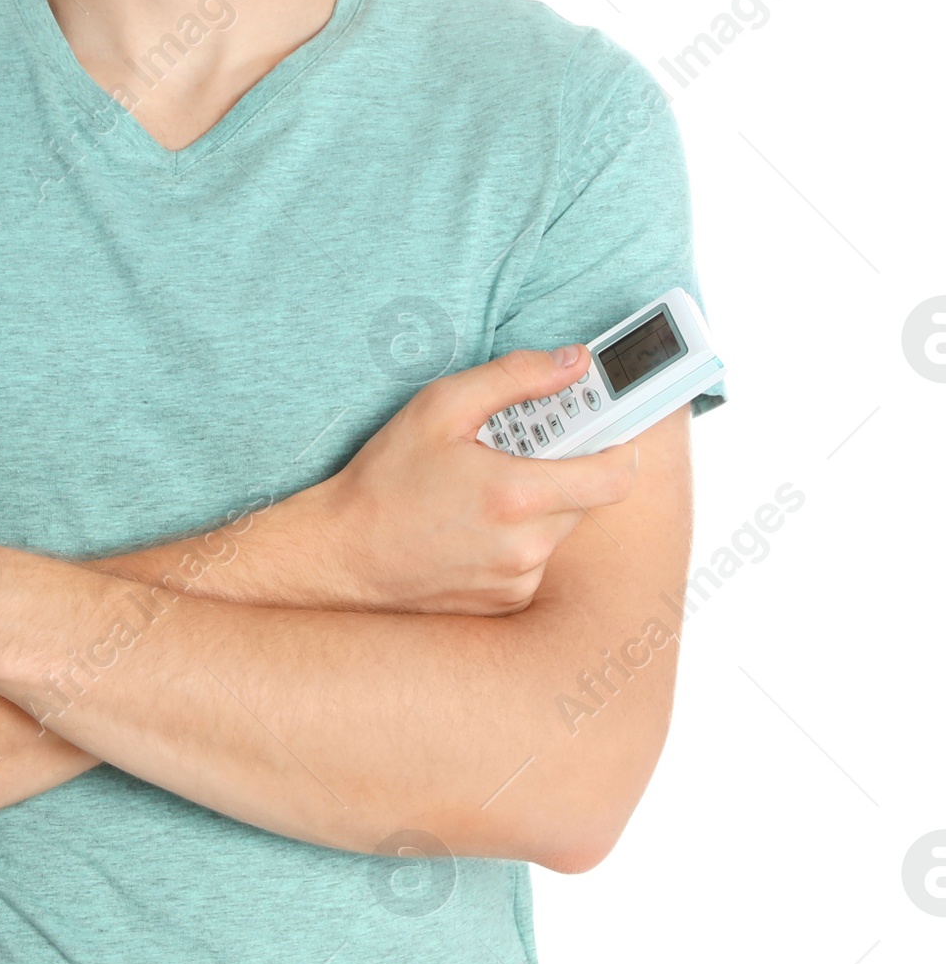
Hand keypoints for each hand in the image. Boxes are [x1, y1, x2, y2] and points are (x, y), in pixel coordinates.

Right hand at [311, 345, 639, 614]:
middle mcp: (527, 547)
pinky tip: (470, 524)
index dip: (621, 447)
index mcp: (519, 495)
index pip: (616, 476)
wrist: (342, 557)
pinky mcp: (505, 601)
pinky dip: (516, 538)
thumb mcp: (440, 407)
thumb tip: (573, 362)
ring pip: (557, 529)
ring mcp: (518, 580)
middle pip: (586, 498)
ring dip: (537, 504)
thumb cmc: (385, 480)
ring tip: (481, 488)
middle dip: (564, 467)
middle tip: (521, 446)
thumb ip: (515, 377)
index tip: (609, 428)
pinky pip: (532, 560)